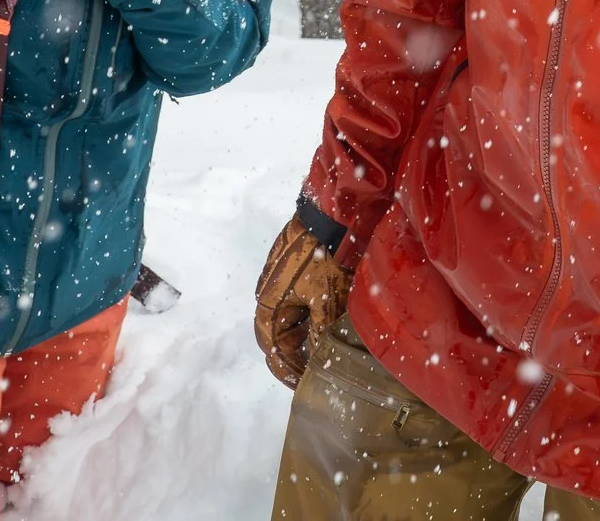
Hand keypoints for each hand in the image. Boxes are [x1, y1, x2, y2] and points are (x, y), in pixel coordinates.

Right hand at [253, 212, 352, 387]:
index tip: (302, 385)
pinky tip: (323, 324)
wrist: (330, 214)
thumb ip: (318, 334)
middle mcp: (269, 294)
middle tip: (313, 372)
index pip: (272, 349)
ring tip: (321, 352)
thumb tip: (316, 362)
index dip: (286, 370)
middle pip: (278, 336)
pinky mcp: (292, 270)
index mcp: (269, 305)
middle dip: (294, 356)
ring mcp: (279, 281)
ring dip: (302, 336)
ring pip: (288, 319)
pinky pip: (295, 302)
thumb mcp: (326, 301)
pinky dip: (306, 317)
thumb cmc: (325, 258)